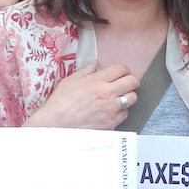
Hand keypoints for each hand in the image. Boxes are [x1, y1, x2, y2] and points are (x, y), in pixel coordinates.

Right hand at [25, 62, 139, 128]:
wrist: (55, 125)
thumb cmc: (60, 103)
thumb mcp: (70, 81)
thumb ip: (86, 71)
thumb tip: (96, 63)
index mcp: (96, 81)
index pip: (121, 69)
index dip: (123, 70)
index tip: (121, 73)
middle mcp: (106, 94)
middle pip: (133, 82)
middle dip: (131, 81)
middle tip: (126, 84)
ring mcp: (110, 109)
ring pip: (132, 98)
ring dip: (128, 96)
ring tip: (119, 98)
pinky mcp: (111, 123)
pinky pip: (125, 114)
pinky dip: (121, 112)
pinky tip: (112, 111)